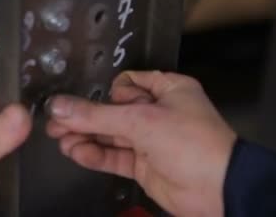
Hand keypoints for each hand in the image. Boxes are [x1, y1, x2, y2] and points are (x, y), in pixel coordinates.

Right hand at [46, 71, 236, 216]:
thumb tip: (59, 107)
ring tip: (59, 138)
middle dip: (84, 116)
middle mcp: (158, 113)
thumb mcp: (140, 121)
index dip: (105, 92)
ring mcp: (151, 141)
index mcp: (167, 90)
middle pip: (112, 110)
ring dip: (85, 136)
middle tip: (55, 120)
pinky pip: (113, 156)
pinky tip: (75, 152)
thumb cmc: (194, 144)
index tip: (83, 99)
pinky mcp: (144, 165)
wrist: (219, 191)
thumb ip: (95, 115)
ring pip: (110, 135)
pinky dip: (94, 154)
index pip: (125, 84)